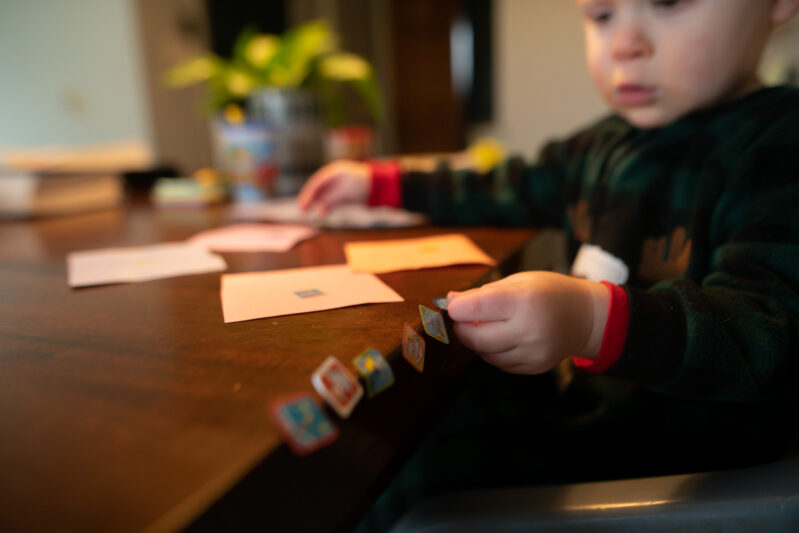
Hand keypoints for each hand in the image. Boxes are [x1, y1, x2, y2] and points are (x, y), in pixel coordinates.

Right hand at [297, 160, 369, 212]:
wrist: (381, 187)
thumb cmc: (363, 185)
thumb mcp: (346, 192)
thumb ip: (332, 200)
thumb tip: (319, 210)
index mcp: (335, 172)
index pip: (317, 182)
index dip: (308, 193)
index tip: (302, 203)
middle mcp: (336, 178)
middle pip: (319, 188)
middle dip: (310, 198)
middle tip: (302, 209)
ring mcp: (341, 185)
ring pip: (325, 195)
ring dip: (318, 203)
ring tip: (310, 212)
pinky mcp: (346, 194)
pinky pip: (333, 200)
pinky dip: (327, 206)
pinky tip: (322, 212)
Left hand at [447, 272, 609, 373]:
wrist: (586, 317)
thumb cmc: (550, 292)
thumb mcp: (519, 281)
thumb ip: (484, 293)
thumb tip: (450, 301)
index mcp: (523, 300)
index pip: (475, 308)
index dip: (457, 308)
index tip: (452, 306)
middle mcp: (528, 329)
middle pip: (476, 338)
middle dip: (462, 328)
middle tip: (463, 319)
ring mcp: (532, 352)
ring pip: (485, 354)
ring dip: (478, 342)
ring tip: (487, 327)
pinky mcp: (534, 367)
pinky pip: (501, 364)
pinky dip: (494, 352)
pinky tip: (503, 339)